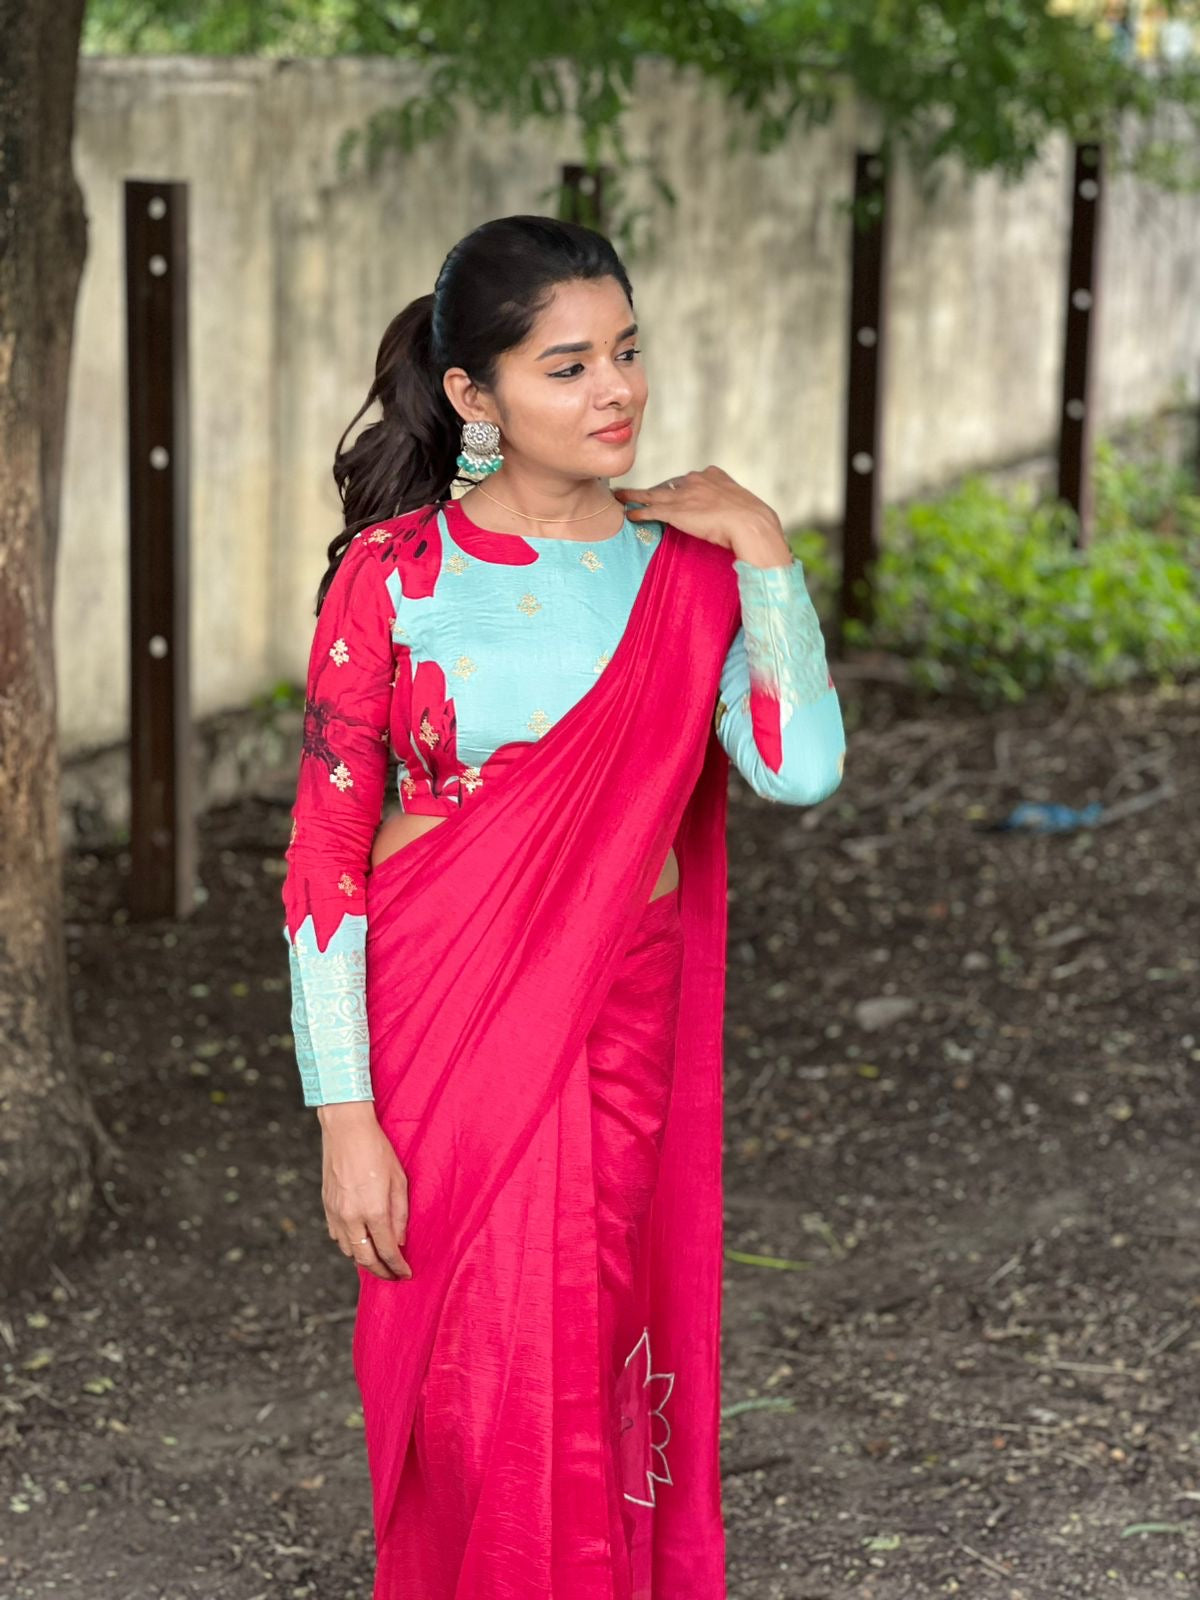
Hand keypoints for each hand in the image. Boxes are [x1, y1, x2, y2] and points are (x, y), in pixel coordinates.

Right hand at [318, 1101, 411, 1279]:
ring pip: (348, 1250)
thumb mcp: (399, 1180)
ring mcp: (335, 1212)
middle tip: (393, 1276)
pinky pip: (336, 1236)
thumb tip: (400, 1240)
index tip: (406, 1273)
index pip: (387, 1250)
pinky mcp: (326, 1206)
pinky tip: (359, 1242)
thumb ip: (400, 1214)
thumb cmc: (377, 1149)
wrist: (346, 1129)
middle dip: (380, 1272)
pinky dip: (349, 1245)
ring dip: (364, 1260)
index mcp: (373, 1210)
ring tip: (378, 1261)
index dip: (397, 1266)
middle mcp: (351, 1216)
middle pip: (365, 1258)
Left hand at [613, 465, 783, 554]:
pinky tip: (629, 515)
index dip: (678, 489)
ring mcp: (683, 494)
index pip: (688, 480)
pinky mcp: (675, 511)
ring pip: (652, 494)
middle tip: (636, 495)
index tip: (672, 495)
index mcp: (713, 474)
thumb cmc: (752, 519)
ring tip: (619, 497)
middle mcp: (695, 480)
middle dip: (653, 491)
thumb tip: (733, 515)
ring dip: (633, 496)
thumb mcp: (741, 505)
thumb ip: (729, 505)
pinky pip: (651, 510)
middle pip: (667, 485)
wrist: (750, 523)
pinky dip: (638, 512)